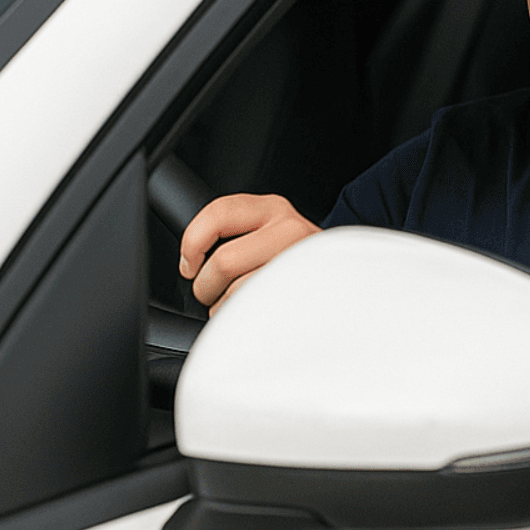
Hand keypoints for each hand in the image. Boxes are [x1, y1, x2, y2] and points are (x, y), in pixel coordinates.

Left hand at [180, 193, 321, 308]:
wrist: (339, 274)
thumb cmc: (292, 256)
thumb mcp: (266, 229)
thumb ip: (233, 234)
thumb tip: (191, 264)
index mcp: (272, 208)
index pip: (218, 214)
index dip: (192, 243)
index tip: (190, 264)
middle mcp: (289, 229)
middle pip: (225, 261)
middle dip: (205, 286)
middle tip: (209, 292)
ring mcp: (299, 263)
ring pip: (239, 293)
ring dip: (224, 309)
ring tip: (235, 306)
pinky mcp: (304, 293)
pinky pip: (257, 313)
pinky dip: (244, 321)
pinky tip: (252, 315)